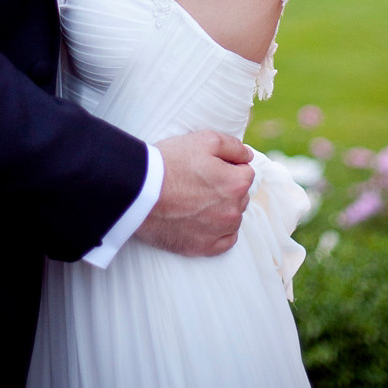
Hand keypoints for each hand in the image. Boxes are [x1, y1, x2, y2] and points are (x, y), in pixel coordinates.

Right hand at [137, 130, 253, 256]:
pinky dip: (219, 232)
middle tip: (200, 181)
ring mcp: (218, 232)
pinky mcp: (202, 248)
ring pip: (233, 218)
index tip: (209, 166)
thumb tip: (248, 157)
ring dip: (223, 209)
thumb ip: (234, 147)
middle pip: (240, 196)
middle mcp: (233, 211)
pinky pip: (225, 241)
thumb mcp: (205, 139)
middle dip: (227, 187)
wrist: (139, 191)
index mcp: (236, 184)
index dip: (228, 165)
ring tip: (197, 199)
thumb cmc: (170, 162)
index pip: (246, 172)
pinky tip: (205, 221)